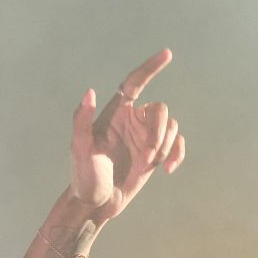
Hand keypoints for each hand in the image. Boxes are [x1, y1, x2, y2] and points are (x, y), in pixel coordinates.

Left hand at [69, 48, 185, 223]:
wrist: (95, 203)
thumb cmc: (83, 176)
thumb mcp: (79, 149)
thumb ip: (82, 120)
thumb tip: (89, 92)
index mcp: (115, 113)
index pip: (134, 83)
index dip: (150, 67)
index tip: (167, 54)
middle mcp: (132, 120)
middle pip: (160, 109)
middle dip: (159, 131)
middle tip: (147, 156)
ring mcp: (145, 136)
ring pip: (171, 125)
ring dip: (166, 144)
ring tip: (151, 164)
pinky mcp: (155, 153)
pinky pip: (177, 143)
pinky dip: (177, 153)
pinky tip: (168, 169)